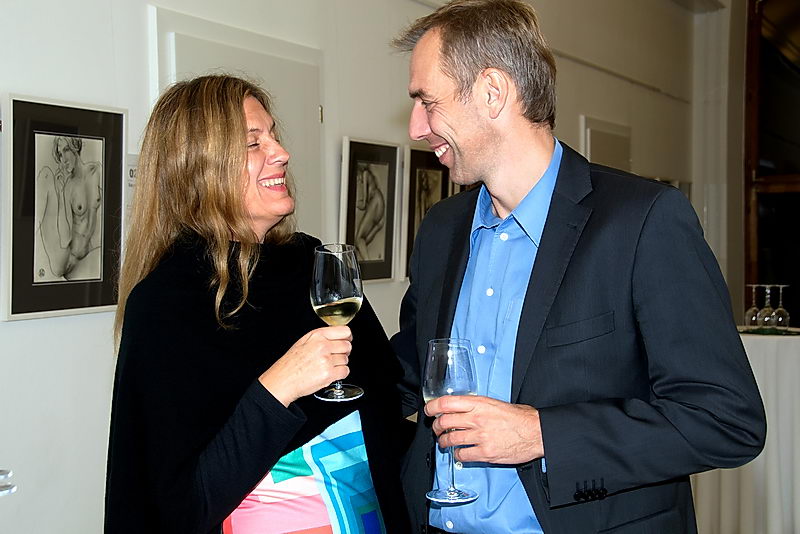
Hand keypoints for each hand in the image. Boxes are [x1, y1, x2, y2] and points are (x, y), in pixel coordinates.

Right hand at [258, 326, 351, 405]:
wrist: (282, 380)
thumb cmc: (290, 363)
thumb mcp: (303, 342)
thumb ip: (321, 337)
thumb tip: (338, 336)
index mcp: (317, 336)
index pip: (344, 331)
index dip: (347, 337)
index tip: (346, 341)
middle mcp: (323, 346)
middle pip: (347, 346)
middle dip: (343, 352)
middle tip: (334, 357)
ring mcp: (326, 360)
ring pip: (346, 359)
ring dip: (340, 364)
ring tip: (326, 366)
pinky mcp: (328, 374)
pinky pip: (345, 371)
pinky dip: (340, 374)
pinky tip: (330, 373)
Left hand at [425, 395, 543, 464]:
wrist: (536, 432)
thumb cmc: (520, 417)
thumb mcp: (496, 403)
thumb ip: (478, 406)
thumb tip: (462, 410)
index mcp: (479, 403)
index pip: (446, 403)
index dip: (432, 407)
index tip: (428, 410)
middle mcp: (477, 418)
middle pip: (444, 422)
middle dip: (436, 427)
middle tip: (437, 429)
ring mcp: (480, 436)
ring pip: (450, 439)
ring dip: (444, 442)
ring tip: (445, 443)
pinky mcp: (485, 452)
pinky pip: (462, 455)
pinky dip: (458, 455)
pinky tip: (460, 453)